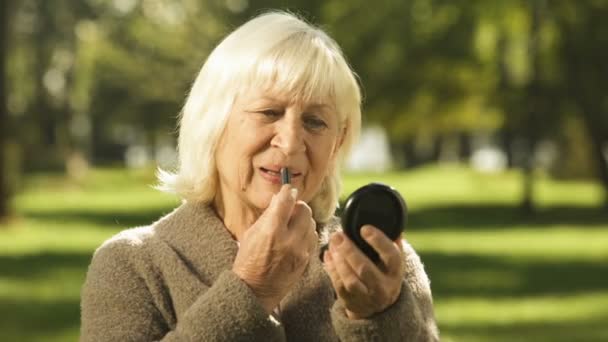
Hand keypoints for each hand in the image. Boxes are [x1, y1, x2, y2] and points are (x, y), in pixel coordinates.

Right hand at [232, 185, 317, 313]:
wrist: (254, 291)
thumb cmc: (248, 262)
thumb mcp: (251, 234)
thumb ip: (268, 215)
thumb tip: (279, 199)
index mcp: (271, 231)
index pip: (286, 201)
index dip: (287, 191)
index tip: (287, 189)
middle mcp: (289, 240)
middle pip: (304, 209)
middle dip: (297, 206)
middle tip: (289, 209)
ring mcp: (300, 251)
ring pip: (311, 223)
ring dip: (302, 220)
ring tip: (291, 225)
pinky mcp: (306, 260)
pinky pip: (313, 238)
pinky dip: (306, 234)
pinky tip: (296, 238)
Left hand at [323, 225, 404, 318]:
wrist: (378, 307)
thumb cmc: (384, 274)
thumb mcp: (393, 262)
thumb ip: (392, 243)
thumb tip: (388, 221)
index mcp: (395, 272)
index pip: (391, 256)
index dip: (378, 241)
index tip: (364, 228)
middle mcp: (383, 287)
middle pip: (365, 268)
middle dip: (349, 250)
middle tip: (338, 235)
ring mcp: (366, 296)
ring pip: (350, 279)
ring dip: (338, 260)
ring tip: (332, 243)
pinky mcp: (351, 301)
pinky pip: (338, 284)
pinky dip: (331, 268)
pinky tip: (328, 254)